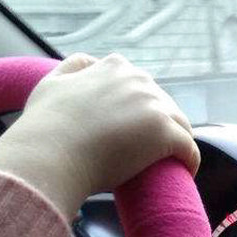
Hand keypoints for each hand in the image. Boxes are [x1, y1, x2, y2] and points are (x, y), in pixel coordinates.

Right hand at [0, 53, 198, 219]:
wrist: (50, 154)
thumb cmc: (46, 126)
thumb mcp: (53, 82)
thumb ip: (74, 67)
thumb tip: (92, 63)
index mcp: (114, 67)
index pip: (141, 86)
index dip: (141, 109)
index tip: (136, 130)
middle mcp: (138, 80)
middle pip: (163, 104)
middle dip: (160, 125)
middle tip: (152, 151)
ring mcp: (153, 105)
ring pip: (179, 124)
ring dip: (178, 142)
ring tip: (170, 163)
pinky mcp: (164, 133)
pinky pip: (189, 148)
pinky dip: (190, 161)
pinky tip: (186, 173)